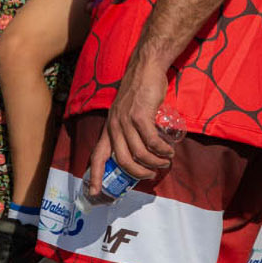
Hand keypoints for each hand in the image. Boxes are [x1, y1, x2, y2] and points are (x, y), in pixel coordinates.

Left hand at [87, 59, 175, 196]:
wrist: (145, 69)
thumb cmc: (139, 92)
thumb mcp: (125, 113)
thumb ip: (128, 130)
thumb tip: (139, 152)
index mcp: (109, 128)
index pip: (97, 156)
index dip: (94, 176)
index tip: (93, 193)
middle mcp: (114, 127)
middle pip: (123, 161)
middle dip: (138, 173)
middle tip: (151, 174)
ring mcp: (126, 121)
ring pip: (139, 153)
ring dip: (154, 162)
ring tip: (165, 162)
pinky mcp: (140, 115)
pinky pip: (151, 141)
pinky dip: (161, 150)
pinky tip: (168, 151)